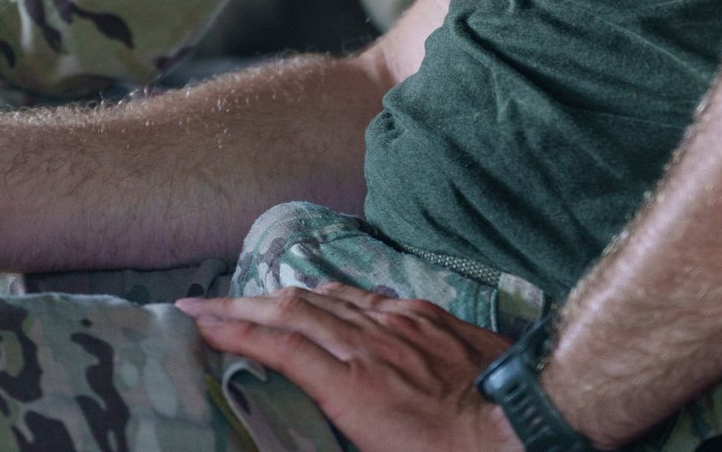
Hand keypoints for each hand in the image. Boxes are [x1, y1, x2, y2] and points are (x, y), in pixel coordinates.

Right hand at [181, 284, 523, 451]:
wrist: (523, 423)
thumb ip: (341, 427)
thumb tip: (311, 412)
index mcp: (354, 390)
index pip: (280, 350)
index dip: (235, 334)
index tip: (198, 323)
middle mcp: (368, 346)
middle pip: (292, 312)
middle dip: (239, 305)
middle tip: (199, 301)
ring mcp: (398, 323)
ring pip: (326, 297)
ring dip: (281, 296)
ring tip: (249, 298)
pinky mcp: (425, 313)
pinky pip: (366, 297)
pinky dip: (332, 294)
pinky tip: (321, 296)